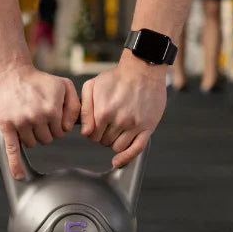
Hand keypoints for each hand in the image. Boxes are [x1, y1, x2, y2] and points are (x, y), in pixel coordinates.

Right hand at [0, 63, 80, 178]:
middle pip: (47, 140)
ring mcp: (21, 122)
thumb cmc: (39, 80)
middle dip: (44, 131)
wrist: (10, 72)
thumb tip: (72, 128)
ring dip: (31, 136)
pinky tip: (19, 176)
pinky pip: (12, 149)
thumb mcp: (63, 85)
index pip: (61, 132)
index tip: (51, 113)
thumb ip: (75, 106)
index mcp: (52, 109)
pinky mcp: (6, 125)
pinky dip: (15, 165)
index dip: (57, 124)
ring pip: (32, 144)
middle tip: (37, 114)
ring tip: (27, 117)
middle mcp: (37, 117)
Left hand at [80, 51, 166, 167]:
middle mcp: (119, 120)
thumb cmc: (116, 77)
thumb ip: (84, 109)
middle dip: (103, 136)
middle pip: (104, 142)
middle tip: (108, 125)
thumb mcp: (92, 86)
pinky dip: (126, 158)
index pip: (91, 135)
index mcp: (103, 111)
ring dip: (114, 142)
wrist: (142, 70)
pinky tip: (118, 162)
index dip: (92, 131)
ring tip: (117, 130)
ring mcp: (134, 125)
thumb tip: (85, 132)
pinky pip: (136, 150)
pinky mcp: (147, 127)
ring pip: (118, 147)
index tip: (96, 126)